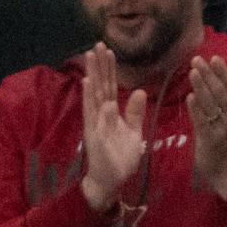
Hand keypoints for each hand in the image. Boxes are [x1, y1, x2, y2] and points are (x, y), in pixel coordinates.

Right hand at [79, 42, 147, 213]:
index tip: (110, 51)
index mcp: (110, 114)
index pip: (110, 87)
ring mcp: (95, 124)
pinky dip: (90, 99)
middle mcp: (100, 116)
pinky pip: (92, 115)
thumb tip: (138, 91)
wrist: (111, 182)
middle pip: (100, 86)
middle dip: (99, 65)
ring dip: (92, 74)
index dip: (110, 70)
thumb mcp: (133, 133)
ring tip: (90, 56)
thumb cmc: (120, 159)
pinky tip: (88, 83)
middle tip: (97, 44)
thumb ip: (134, 113)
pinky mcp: (93, 135)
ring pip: (94, 94)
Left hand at [187, 55, 226, 200]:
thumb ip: (218, 99)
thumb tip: (206, 77)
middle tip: (196, 60)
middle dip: (208, 74)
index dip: (223, 71)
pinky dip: (196, 109)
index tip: (214, 57)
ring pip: (211, 104)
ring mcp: (221, 128)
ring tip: (192, 72)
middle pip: (219, 92)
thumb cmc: (223, 139)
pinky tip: (190, 97)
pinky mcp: (210, 140)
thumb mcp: (224, 117)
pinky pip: (202, 122)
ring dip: (201, 87)